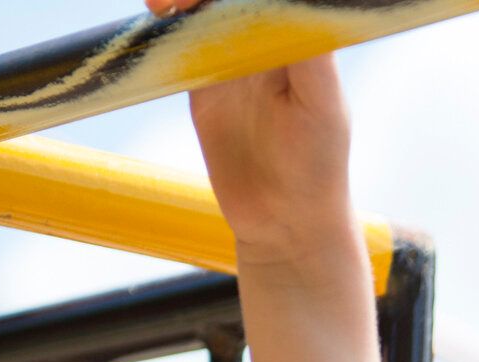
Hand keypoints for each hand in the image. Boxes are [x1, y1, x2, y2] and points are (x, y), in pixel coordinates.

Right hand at [145, 0, 359, 269]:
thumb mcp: (323, 109)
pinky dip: (165, 25)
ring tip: (162, 6)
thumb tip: (303, 6)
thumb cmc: (319, 168)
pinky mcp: (204, 82)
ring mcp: (234, 58)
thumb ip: (312, 54)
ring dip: (182, 0)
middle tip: (180, 2)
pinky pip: (180, 40)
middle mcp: (270, 40)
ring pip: (203, 9)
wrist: (285, 223)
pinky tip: (155, 19)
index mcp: (304, 37)